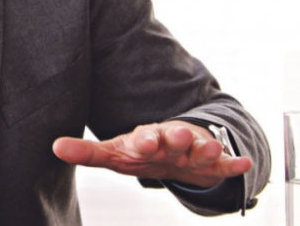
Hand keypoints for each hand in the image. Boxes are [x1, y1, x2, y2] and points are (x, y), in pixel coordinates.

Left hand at [52, 121, 251, 187]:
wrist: (173, 147)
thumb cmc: (140, 150)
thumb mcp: (114, 153)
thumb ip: (86, 152)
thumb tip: (54, 147)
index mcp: (145, 138)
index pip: (142, 138)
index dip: (143, 141)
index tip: (143, 143)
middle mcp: (170, 140)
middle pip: (173, 138)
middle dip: (174, 138)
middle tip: (176, 136)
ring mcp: (193, 149)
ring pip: (200, 148)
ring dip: (205, 148)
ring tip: (212, 149)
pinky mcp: (212, 161)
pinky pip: (225, 163)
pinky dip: (234, 163)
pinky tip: (245, 163)